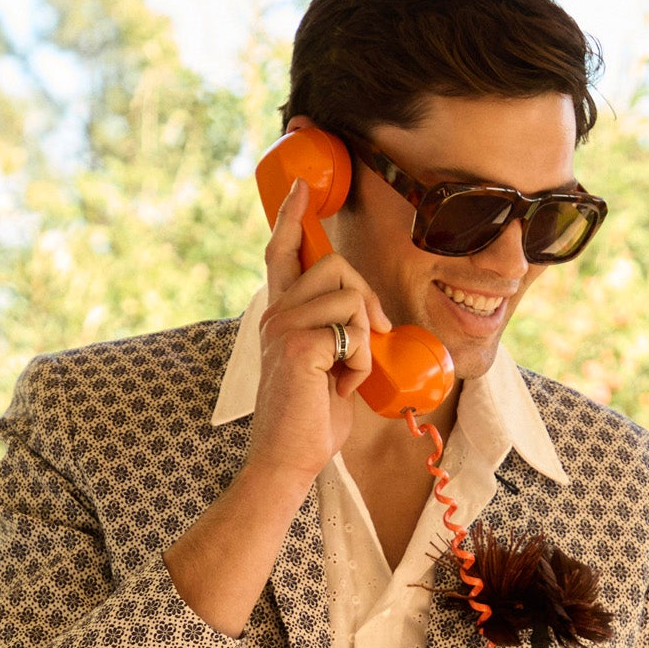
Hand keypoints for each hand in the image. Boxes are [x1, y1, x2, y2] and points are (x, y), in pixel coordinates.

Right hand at [248, 178, 392, 484]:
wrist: (289, 460)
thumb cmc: (310, 420)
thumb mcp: (327, 366)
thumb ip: (338, 333)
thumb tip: (371, 315)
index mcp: (280, 315)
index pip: (282, 252)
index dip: (292, 217)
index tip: (302, 187)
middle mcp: (276, 313)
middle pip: (335, 263)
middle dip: (367, 297)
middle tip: (373, 336)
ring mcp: (283, 327)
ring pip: (349, 295)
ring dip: (365, 337)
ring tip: (347, 373)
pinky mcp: (298, 345)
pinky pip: (354, 330)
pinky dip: (361, 362)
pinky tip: (342, 386)